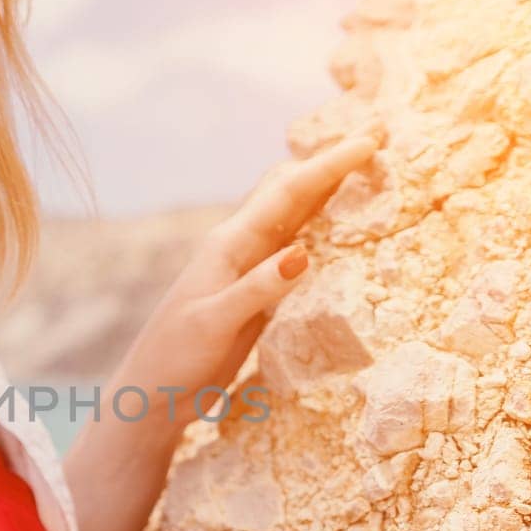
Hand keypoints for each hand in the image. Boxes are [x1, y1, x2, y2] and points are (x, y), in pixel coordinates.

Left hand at [117, 134, 377, 427]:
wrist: (151, 395)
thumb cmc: (174, 360)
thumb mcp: (214, 325)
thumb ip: (256, 290)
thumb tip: (304, 252)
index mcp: (229, 245)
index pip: (287, 194)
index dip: (329, 166)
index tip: (369, 142)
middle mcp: (241, 248)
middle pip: (294, 194)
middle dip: (334, 163)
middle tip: (378, 134)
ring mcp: (250, 270)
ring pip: (297, 217)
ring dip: (331, 191)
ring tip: (367, 166)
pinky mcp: (258, 295)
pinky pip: (298, 251)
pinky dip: (323, 230)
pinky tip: (342, 228)